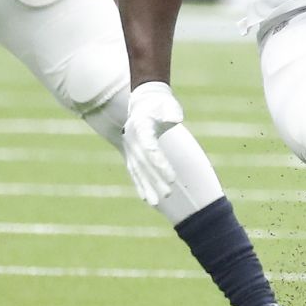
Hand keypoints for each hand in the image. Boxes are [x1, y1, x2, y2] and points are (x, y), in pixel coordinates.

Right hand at [122, 81, 185, 205]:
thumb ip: (170, 112)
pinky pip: (135, 172)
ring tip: (157, 203)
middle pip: (144, 164)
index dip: (160, 164)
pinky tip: (147, 198)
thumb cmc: (158, 104)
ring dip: (147, 187)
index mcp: (141, 127)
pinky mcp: (132, 155)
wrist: (142, 103)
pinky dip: (140, 185)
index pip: (151, 148)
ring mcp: (130, 148)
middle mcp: (132, 140)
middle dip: (155, 180)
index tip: (172, 178)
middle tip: (168, 194)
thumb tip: (175, 118)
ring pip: (138, 171)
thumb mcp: (166, 104)